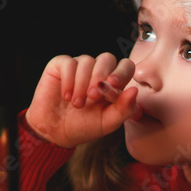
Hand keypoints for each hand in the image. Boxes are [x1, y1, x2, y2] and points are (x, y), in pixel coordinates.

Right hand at [25, 53, 141, 148]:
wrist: (55, 132)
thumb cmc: (84, 126)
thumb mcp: (107, 122)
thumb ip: (124, 109)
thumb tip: (135, 90)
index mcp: (113, 83)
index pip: (125, 66)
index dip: (120, 74)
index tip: (112, 86)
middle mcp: (98, 71)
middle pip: (107, 58)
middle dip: (101, 76)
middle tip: (93, 96)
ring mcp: (79, 67)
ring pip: (87, 61)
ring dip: (82, 84)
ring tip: (77, 104)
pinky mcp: (61, 66)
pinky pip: (68, 63)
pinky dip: (68, 80)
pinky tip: (66, 96)